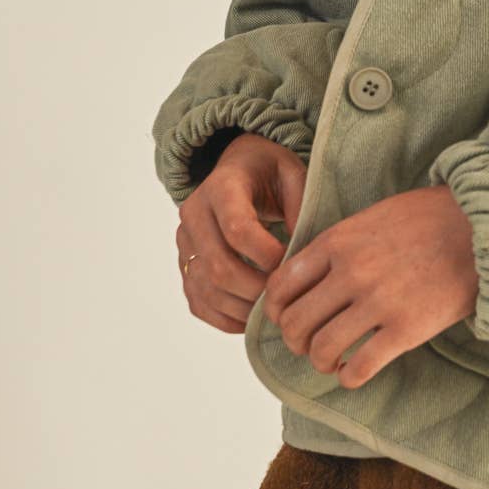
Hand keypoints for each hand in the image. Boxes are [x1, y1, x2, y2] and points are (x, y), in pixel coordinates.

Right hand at [175, 132, 306, 333]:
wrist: (237, 169)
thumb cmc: (269, 172)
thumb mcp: (292, 174)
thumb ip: (300, 207)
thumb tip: (302, 253)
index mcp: (222, 187)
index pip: (237, 229)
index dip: (267, 255)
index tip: (292, 263)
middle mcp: (194, 215)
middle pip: (218, 267)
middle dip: (256, 289)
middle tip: (285, 296)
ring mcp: (185, 243)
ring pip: (206, 290)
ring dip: (243, 308)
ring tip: (273, 309)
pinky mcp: (185, 265)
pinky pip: (198, 303)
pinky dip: (225, 318)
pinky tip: (251, 318)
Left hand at [259, 185, 480, 387]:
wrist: (483, 227)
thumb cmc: (430, 219)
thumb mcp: (372, 217)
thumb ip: (338, 245)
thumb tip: (308, 275)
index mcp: (338, 242)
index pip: (281, 287)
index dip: (276, 311)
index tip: (287, 319)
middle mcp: (351, 272)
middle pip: (295, 323)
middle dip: (296, 342)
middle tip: (309, 345)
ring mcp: (378, 302)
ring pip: (322, 349)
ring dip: (320, 362)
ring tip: (332, 361)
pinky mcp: (407, 329)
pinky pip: (360, 368)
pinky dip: (348, 378)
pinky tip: (354, 373)